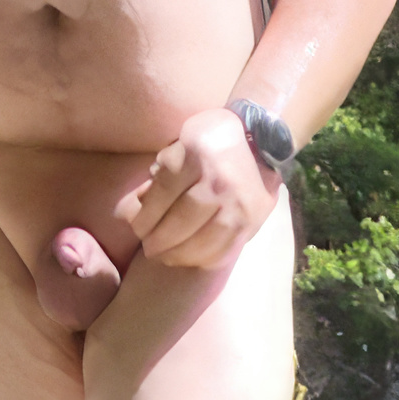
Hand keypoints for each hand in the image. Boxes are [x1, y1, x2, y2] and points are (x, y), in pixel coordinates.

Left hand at [120, 108, 278, 271]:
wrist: (261, 143)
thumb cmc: (212, 140)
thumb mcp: (183, 140)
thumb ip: (162, 169)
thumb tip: (138, 205)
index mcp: (197, 153)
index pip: (164, 192)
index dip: (146, 216)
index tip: (137, 229)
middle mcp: (219, 179)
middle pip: (182, 219)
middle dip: (160, 240)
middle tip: (149, 249)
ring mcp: (238, 203)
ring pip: (203, 240)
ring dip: (180, 255)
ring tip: (167, 258)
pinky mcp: (251, 220)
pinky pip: (224, 248)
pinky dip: (204, 259)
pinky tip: (191, 259)